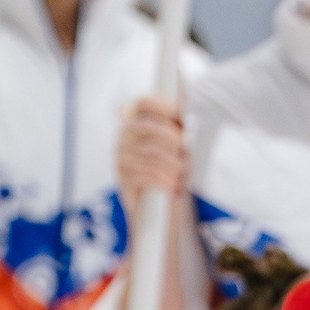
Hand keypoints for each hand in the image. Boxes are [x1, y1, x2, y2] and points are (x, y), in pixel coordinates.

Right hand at [116, 95, 187, 218]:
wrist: (161, 214)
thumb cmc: (172, 175)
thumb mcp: (179, 147)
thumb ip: (179, 124)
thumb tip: (188, 96)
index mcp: (136, 123)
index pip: (143, 103)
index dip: (162, 105)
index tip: (180, 115)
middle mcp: (124, 138)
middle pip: (145, 126)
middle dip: (170, 138)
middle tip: (185, 152)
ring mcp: (121, 158)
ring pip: (150, 153)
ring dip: (172, 164)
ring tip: (182, 174)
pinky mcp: (123, 179)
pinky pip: (145, 174)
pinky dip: (164, 180)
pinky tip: (172, 187)